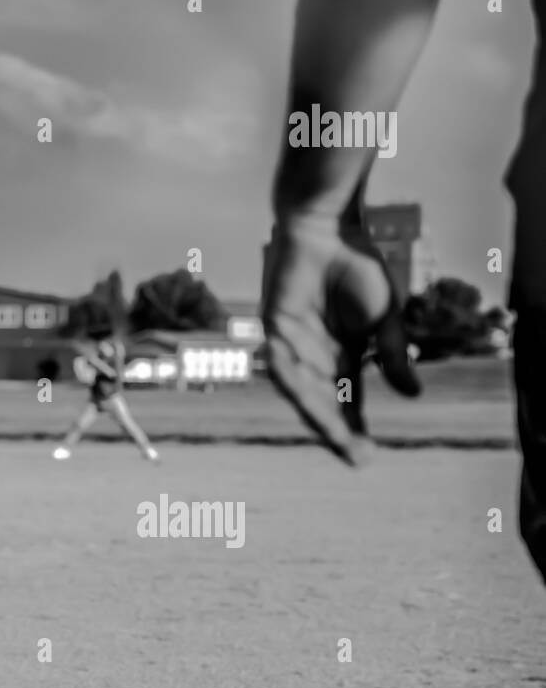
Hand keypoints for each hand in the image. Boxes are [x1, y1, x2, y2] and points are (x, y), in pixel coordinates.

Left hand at [261, 215, 419, 465]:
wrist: (329, 230)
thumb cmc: (358, 268)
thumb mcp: (385, 318)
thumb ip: (393, 355)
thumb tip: (414, 396)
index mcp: (342, 356)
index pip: (346, 401)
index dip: (354, 428)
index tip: (367, 457)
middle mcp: (315, 356)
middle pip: (323, 402)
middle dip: (336, 430)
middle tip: (355, 457)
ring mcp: (292, 343)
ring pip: (302, 390)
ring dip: (318, 414)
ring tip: (337, 438)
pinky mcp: (273, 326)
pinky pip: (281, 362)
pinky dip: (295, 382)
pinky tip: (310, 402)